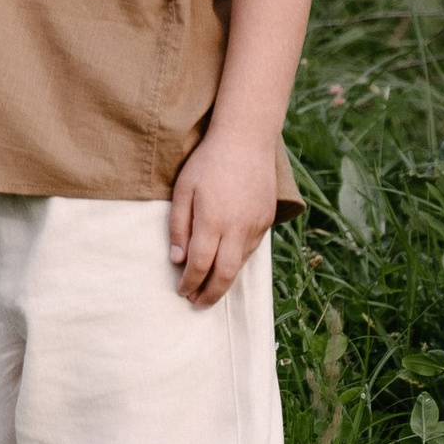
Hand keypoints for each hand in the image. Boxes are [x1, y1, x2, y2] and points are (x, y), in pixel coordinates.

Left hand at [166, 130, 278, 305]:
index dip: (189, 282)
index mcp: (212, 220)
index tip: (181, 291)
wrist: (246, 140)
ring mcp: (255, 226)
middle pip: (224, 274)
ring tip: (209, 290)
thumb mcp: (183, 189)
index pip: (199, 264)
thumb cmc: (208, 162)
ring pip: (240, 265)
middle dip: (210, 293)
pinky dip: (237, 263)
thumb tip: (177, 259)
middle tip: (196, 303)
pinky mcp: (266, 221)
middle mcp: (237, 228)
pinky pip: (251, 250)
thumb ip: (179, 226)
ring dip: (224, 281)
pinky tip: (226, 265)